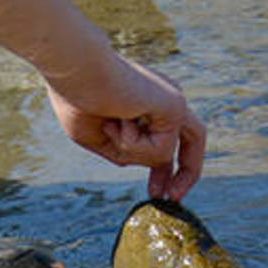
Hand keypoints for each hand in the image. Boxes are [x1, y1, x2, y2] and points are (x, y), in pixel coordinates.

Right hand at [45, 56, 205, 201]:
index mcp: (149, 103)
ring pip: (165, 152)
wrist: (77, 69)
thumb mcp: (97, 136)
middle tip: (167, 198)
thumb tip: (149, 165)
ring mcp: (174, 102)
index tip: (158, 192)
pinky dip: (135, 145)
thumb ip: (124, 152)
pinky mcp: (176, 105)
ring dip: (133, 152)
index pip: (169, 138)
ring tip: (113, 126)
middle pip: (190, 142)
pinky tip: (121, 120)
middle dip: (182, 174)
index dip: (165, 169)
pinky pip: (162, 150)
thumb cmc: (77, 97)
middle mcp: (166, 100)